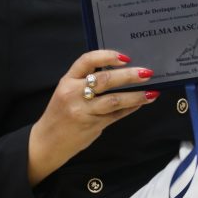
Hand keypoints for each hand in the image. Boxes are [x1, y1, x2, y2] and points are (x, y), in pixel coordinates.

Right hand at [28, 50, 158, 185]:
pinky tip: (141, 103)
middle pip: (105, 80)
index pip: (87, 60)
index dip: (107, 56)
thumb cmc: (60, 114)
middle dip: (129, 76)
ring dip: (135, 95)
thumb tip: (119, 71)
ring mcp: (83, 111)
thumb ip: (87, 81)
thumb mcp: (67, 92)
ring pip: (114, 100)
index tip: (125, 57)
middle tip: (146, 73)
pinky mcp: (92, 125)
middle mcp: (73, 94)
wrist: (46, 142)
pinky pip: (116, 115)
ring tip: (151, 92)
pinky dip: (130, 108)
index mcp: (67, 81)